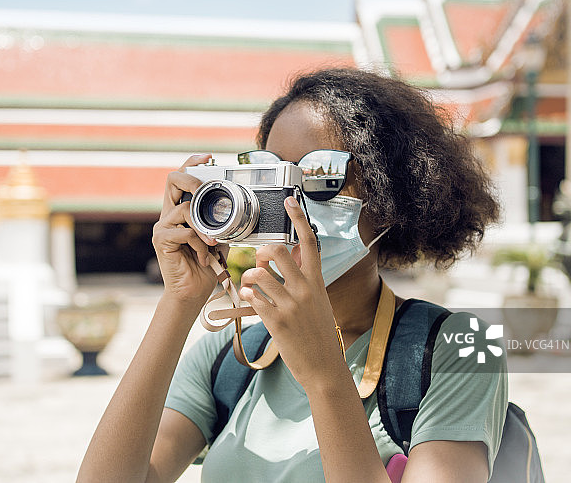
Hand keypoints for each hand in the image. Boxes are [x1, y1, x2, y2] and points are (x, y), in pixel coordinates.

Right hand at [152, 154, 226, 315]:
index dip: (192, 163)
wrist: (193, 292)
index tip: (208, 157)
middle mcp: (168, 215)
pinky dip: (199, 243)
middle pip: (171, 180)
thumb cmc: (206, 266)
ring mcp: (162, 227)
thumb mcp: (219, 238)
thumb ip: (221, 222)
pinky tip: (203, 256)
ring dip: (204, 229)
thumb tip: (238, 209)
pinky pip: (184, 231)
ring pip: (184, 209)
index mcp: (181, 211)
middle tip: (203, 186)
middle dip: (191, 178)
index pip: (181, 179)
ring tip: (212, 245)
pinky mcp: (161, 240)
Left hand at [238, 196, 345, 390]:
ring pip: (258, 274)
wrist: (324, 368)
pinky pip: (252, 298)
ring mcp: (290, 305)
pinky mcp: (276, 321)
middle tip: (260, 264)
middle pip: (277, 251)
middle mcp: (305, 289)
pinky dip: (246, 297)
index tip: (289, 201)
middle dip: (262, 253)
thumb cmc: (319, 334)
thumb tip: (289, 258)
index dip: (299, 219)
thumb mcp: (318, 302)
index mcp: (317, 282)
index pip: (309, 243)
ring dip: (249, 277)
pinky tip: (249, 301)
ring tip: (251, 286)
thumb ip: (305, 280)